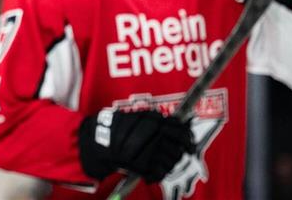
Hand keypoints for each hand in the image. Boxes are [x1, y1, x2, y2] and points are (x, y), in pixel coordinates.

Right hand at [78, 109, 194, 182]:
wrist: (102, 140)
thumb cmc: (122, 129)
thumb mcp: (140, 117)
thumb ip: (160, 123)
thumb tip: (184, 129)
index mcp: (155, 120)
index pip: (181, 130)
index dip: (188, 139)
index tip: (189, 145)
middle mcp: (155, 134)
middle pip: (178, 150)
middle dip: (178, 155)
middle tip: (173, 156)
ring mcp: (150, 149)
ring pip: (171, 162)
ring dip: (169, 165)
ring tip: (159, 163)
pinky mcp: (145, 164)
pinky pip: (160, 173)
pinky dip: (158, 174)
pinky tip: (152, 171)